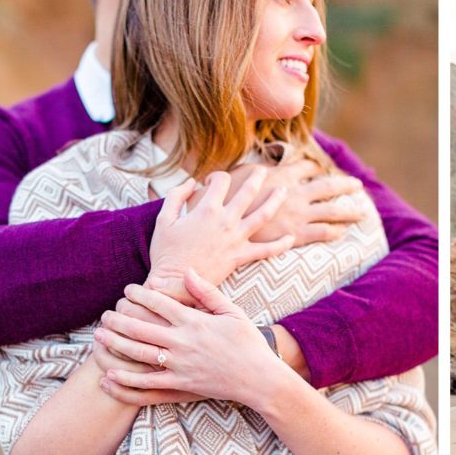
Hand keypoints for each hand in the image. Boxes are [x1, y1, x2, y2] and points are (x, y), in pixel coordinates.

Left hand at [98, 269, 285, 408]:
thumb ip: (207, 292)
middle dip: (119, 319)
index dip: (139, 294)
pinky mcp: (181, 386)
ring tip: (99, 336)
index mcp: (195, 322)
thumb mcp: (232, 312)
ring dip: (115, 344)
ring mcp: (180, 366)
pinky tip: (108, 374)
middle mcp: (184, 342)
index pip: (159, 303)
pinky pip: (147, 383)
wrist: (260, 378)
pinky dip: (126, 380)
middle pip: (141, 327)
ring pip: (139, 354)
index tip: (127, 290)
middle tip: (105, 313)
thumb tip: (187, 271)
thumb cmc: (248, 343)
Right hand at [147, 167, 293, 303]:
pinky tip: (291, 237)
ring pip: (263, 214)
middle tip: (262, 170)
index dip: (218, 176)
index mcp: (207, 209)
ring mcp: (237, 238)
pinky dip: (281, 244)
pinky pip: (267, 250)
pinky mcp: (242, 256)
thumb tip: (190, 182)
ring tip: (283, 189)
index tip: (213, 182)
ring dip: (275, 199)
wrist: (176, 284)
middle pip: (248, 191)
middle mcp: (226, 220)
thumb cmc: (166, 252)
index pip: (221, 181)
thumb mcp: (164, 219)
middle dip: (256, 177)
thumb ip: (176, 196)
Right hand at [225, 161, 366, 246]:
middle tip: (358, 185)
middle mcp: (293, 194)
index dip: (314, 166)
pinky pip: (321, 233)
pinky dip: (333, 232)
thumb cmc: (224, 199)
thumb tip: (258, 165)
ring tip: (362, 212)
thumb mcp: (237, 175)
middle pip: (327, 186)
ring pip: (332, 211)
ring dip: (349, 211)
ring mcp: (296, 215)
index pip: (305, 166)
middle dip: (345, 185)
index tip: (320, 167)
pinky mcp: (294, 235)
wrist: (222, 224)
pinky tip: (341, 233)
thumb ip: (253, 170)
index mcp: (280, 177)